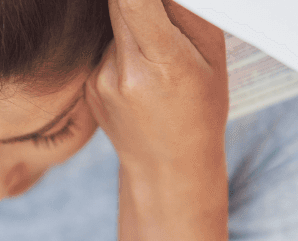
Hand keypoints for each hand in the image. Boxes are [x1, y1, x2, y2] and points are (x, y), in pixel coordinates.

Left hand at [86, 0, 228, 180]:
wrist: (167, 167)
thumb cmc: (200, 109)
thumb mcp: (210, 57)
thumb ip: (187, 10)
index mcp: (162, 62)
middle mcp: (122, 70)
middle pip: (117, 2)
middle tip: (156, 11)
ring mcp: (99, 78)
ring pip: (112, 21)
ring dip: (131, 17)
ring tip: (156, 51)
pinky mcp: (87, 83)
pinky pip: (105, 43)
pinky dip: (122, 40)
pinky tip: (140, 66)